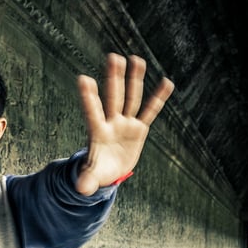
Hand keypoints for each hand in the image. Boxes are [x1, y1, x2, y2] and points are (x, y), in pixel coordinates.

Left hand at [75, 53, 173, 195]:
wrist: (109, 170)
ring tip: (136, 59)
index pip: (92, 112)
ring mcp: (126, 123)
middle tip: (113, 57)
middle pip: (113, 98)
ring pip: (131, 98)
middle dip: (114, 79)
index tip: (83, 79)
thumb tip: (80, 190)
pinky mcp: (139, 128)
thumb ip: (86, 180)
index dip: (89, 97)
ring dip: (134, 80)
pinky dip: (158, 98)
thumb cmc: (97, 171)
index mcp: (97, 133)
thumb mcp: (91, 177)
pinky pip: (150, 111)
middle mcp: (111, 123)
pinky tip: (166, 82)